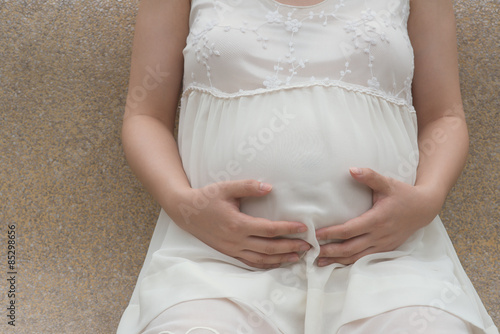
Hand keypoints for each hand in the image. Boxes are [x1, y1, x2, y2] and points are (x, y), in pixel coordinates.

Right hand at [172, 179, 310, 268]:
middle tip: (308, 246)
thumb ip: (248, 187)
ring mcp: (232, 249)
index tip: (304, 228)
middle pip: (270, 248)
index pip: (269, 229)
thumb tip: (269, 187)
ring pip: (262, 259)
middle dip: (291, 247)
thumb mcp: (226, 188)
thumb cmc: (206, 198)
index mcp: (237, 224)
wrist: (185, 212)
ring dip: (281, 259)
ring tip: (297, 257)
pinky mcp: (229, 253)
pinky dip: (266, 264)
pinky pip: (250, 262)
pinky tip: (276, 262)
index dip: (288, 229)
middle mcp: (236, 241)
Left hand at [315, 167, 441, 266]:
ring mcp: (382, 245)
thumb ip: (370, 176)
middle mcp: (379, 235)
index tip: (315, 235)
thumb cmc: (402, 194)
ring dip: (337, 260)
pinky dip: (350, 262)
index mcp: (377, 219)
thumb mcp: (387, 183)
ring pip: (356, 257)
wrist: (423, 209)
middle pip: (349, 248)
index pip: (349, 230)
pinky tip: (337, 262)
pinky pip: (365, 259)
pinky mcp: (385, 249)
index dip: (331, 233)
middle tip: (310, 251)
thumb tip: (351, 169)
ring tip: (318, 261)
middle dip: (329, 251)